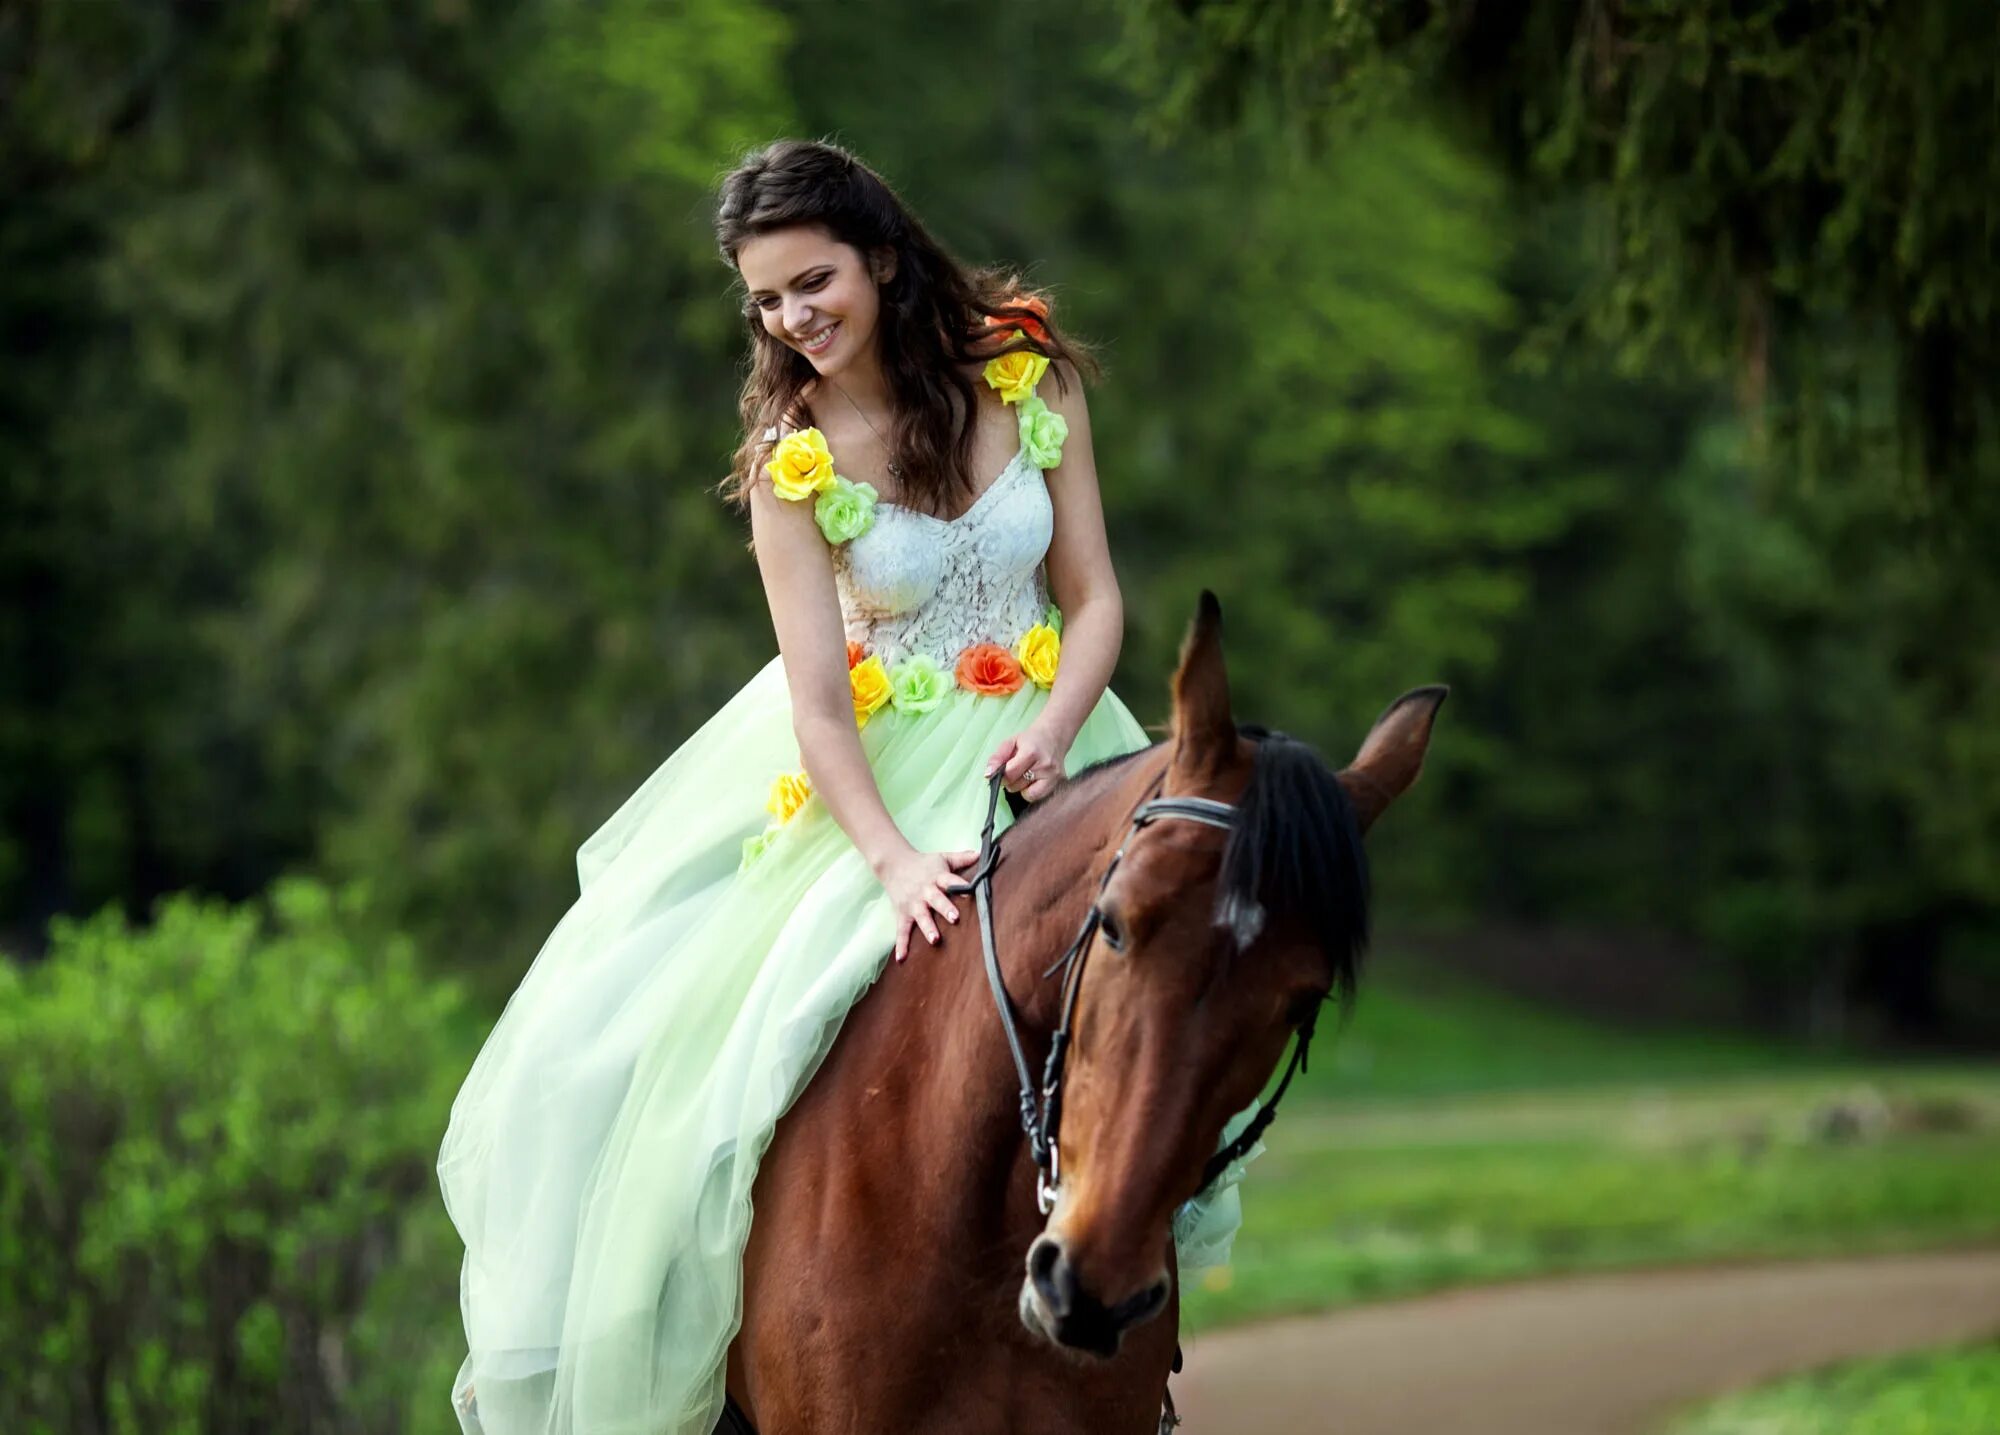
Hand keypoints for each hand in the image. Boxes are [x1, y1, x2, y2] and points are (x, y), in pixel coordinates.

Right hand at [879, 846, 979, 962]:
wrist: (893, 864)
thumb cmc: (924, 863)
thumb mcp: (942, 858)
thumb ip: (962, 858)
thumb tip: (981, 854)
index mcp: (937, 877)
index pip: (950, 880)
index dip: (960, 885)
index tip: (971, 892)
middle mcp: (925, 891)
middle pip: (936, 899)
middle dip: (945, 908)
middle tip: (955, 918)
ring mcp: (913, 904)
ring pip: (921, 916)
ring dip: (927, 928)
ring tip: (935, 939)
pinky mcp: (903, 913)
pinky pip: (901, 931)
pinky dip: (901, 945)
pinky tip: (902, 959)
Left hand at [985, 723, 1069, 804]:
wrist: (1054, 736)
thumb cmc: (1030, 740)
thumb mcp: (1010, 742)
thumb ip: (997, 758)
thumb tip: (988, 775)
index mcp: (1031, 752)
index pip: (1010, 774)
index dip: (1002, 776)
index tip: (1003, 772)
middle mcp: (1045, 766)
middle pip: (1017, 785)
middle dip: (1012, 781)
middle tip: (1016, 770)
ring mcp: (1054, 776)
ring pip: (1028, 794)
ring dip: (1022, 787)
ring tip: (1026, 775)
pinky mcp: (1060, 784)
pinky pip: (1039, 797)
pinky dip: (1032, 792)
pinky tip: (1034, 781)